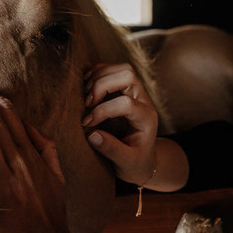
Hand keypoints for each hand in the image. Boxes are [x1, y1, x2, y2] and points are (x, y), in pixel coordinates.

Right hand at [82, 63, 158, 184]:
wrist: (142, 160)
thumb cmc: (135, 163)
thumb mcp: (126, 163)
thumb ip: (112, 150)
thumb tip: (92, 134)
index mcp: (146, 118)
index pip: (126, 103)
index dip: (103, 110)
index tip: (87, 124)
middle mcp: (143, 101)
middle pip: (127, 75)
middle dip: (101, 86)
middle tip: (87, 104)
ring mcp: (134, 93)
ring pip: (120, 69)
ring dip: (98, 78)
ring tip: (86, 97)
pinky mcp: (123, 91)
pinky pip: (112, 71)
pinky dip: (97, 74)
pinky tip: (86, 89)